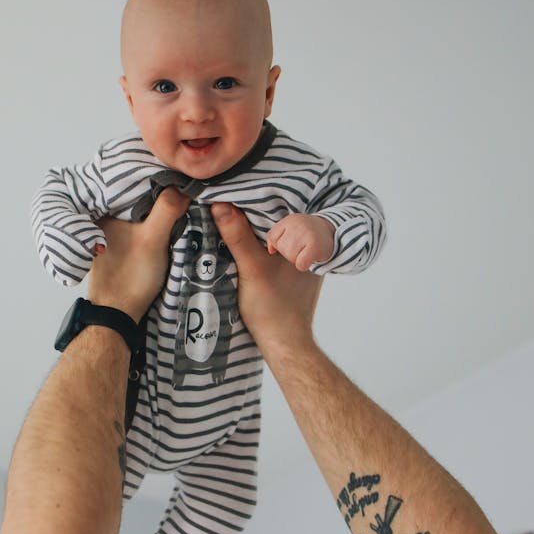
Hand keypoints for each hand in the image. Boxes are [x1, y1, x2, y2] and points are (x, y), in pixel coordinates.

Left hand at [87, 188, 189, 321]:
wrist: (116, 313)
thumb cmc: (130, 277)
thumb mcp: (153, 239)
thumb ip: (167, 209)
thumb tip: (184, 184)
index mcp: (104, 209)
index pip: (133, 180)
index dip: (157, 175)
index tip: (180, 173)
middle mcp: (102, 217)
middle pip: (136, 194)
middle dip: (158, 191)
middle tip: (185, 185)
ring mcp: (109, 231)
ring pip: (137, 210)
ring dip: (155, 207)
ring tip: (180, 198)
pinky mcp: (118, 244)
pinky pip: (136, 224)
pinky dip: (150, 221)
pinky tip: (166, 221)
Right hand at [211, 202, 322, 353]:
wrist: (284, 343)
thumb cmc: (273, 308)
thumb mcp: (251, 267)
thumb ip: (238, 236)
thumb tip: (220, 205)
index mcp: (311, 241)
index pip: (287, 208)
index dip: (263, 197)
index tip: (240, 189)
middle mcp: (313, 247)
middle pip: (283, 219)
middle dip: (260, 210)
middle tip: (233, 198)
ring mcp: (304, 260)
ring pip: (280, 233)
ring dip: (260, 226)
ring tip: (236, 212)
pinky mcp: (295, 270)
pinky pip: (278, 247)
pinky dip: (263, 241)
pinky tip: (245, 238)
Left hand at [266, 213, 334, 269]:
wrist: (333, 233)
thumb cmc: (307, 234)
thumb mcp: (290, 229)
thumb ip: (274, 237)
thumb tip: (271, 251)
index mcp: (290, 219)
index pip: (272, 237)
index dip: (280, 244)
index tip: (293, 240)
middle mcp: (299, 224)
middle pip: (281, 248)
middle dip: (290, 251)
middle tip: (302, 246)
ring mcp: (308, 234)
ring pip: (290, 256)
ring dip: (298, 258)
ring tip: (307, 251)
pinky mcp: (316, 247)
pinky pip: (300, 264)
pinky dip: (304, 265)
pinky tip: (311, 258)